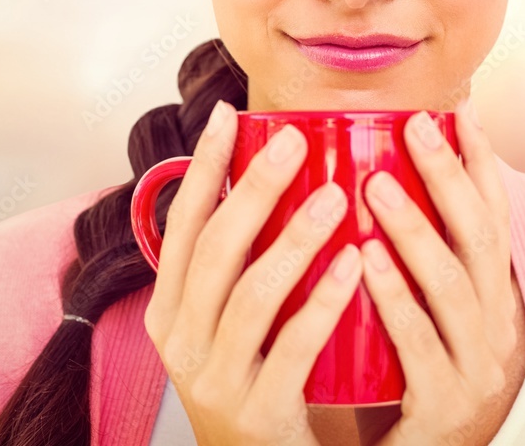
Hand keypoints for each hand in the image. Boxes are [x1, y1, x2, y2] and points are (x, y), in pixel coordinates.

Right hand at [143, 100, 362, 445]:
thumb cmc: (259, 374)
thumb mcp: (232, 319)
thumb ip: (244, 258)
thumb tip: (278, 171)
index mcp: (170, 307)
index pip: (182, 223)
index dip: (205, 166)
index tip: (229, 112)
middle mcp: (180, 339)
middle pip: (214, 250)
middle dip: (252, 189)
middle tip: (293, 140)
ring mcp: (213, 378)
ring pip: (250, 294)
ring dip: (294, 239)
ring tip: (334, 195)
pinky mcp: (256, 412)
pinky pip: (291, 348)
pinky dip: (323, 301)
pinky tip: (354, 263)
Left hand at [353, 98, 521, 445]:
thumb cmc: (424, 363)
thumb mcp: (438, 305)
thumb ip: (423, 246)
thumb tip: (383, 163)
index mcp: (495, 291)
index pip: (497, 214)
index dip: (482, 160)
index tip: (460, 108)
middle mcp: (496, 321)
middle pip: (479, 237)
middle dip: (449, 176)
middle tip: (414, 126)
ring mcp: (476, 364)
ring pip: (452, 286)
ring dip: (414, 229)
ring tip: (373, 184)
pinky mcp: (445, 404)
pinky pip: (417, 345)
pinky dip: (393, 299)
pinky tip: (364, 262)